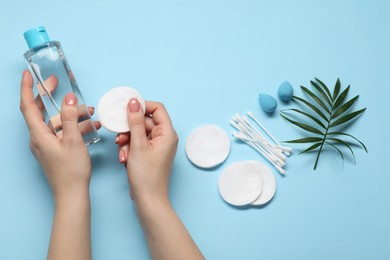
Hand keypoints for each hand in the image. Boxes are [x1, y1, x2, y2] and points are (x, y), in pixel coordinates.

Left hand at [19, 70, 100, 198]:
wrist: (72, 194)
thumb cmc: (71, 171)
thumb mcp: (73, 141)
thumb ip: (70, 117)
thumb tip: (68, 98)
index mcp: (38, 135)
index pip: (28, 106)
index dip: (27, 88)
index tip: (28, 74)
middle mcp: (38, 138)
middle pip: (40, 111)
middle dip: (49, 96)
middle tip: (57, 83)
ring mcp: (46, 145)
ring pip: (56, 122)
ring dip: (71, 115)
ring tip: (90, 112)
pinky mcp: (54, 150)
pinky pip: (62, 132)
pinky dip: (74, 127)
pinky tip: (91, 126)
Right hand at [116, 98, 178, 201]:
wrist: (148, 199)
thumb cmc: (146, 176)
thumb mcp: (137, 145)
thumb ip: (135, 122)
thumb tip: (133, 102)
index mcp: (167, 133)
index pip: (157, 108)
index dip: (142, 106)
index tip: (126, 109)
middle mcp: (165, 137)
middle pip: (145, 121)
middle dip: (130, 129)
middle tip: (119, 137)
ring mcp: (158, 146)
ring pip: (139, 133)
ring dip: (127, 140)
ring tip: (122, 153)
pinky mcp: (150, 153)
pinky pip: (138, 143)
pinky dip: (129, 148)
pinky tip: (124, 158)